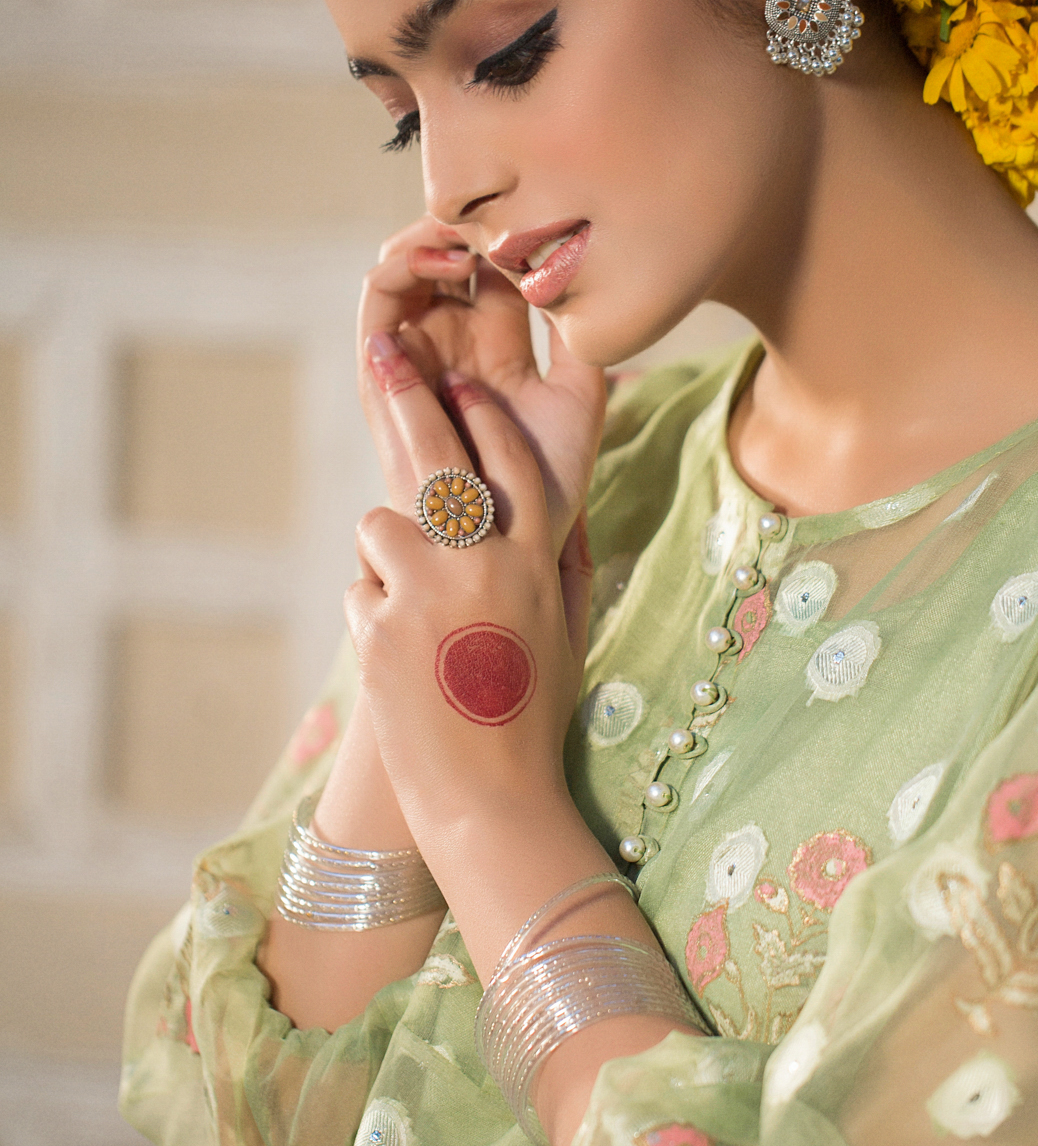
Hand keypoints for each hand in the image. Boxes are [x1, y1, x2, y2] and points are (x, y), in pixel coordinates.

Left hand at [346, 331, 594, 832]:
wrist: (491, 798)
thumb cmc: (533, 719)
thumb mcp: (567, 635)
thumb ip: (564, 567)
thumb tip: (564, 512)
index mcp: (541, 561)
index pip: (515, 464)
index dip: (485, 417)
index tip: (461, 381)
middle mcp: (489, 564)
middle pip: (440, 458)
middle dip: (408, 397)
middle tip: (381, 347)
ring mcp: (432, 592)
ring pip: (381, 527)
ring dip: (387, 558)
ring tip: (416, 623)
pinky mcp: (382, 626)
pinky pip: (361, 590)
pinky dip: (374, 617)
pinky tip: (403, 665)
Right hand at [357, 216, 606, 548]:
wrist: (508, 538)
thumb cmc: (548, 480)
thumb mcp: (582, 394)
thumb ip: (582, 334)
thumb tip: (595, 263)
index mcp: (498, 339)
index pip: (491, 260)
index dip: (507, 226)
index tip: (543, 206)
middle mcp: (453, 339)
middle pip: (442, 252)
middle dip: (465, 216)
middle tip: (503, 199)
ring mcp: (417, 352)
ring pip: (405, 266)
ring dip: (432, 233)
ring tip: (473, 225)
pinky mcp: (387, 370)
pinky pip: (377, 304)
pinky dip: (403, 267)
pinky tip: (452, 259)